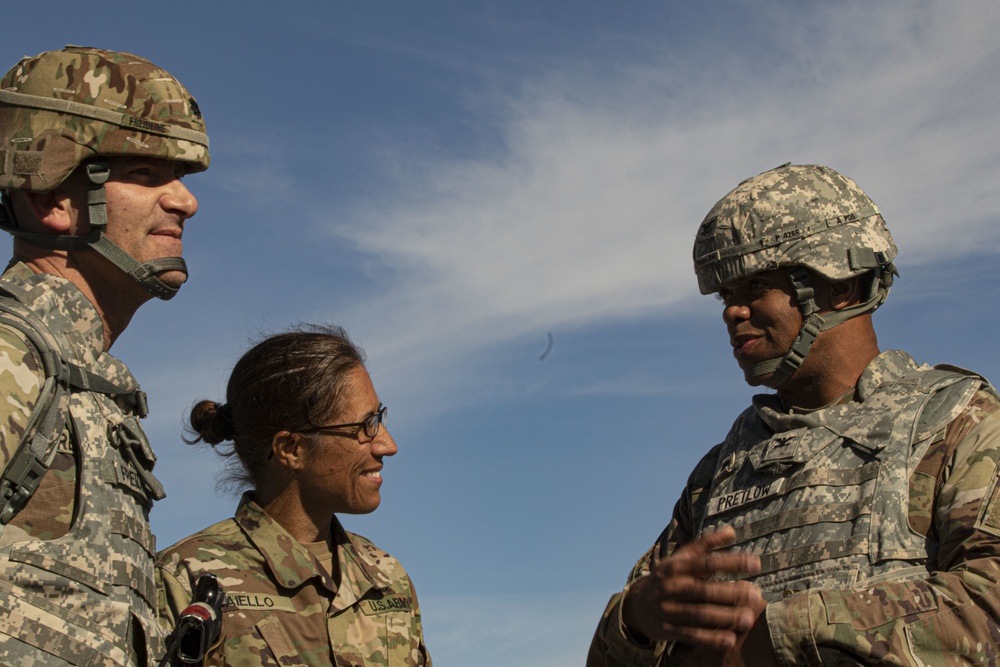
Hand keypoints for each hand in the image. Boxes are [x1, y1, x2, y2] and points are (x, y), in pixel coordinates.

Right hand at [621, 525, 761, 650]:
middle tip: (755, 595)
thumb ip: (705, 545)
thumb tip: (731, 531)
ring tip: (748, 619)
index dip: (732, 562)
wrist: (637, 606)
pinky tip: (729, 640)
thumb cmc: (667, 579)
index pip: (706, 562)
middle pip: (704, 590)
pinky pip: (691, 636)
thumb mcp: (679, 559)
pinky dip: (710, 639)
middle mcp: (672, 587)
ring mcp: (669, 610)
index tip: (756, 563)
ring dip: (726, 617)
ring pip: (700, 614)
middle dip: (731, 592)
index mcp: (676, 567)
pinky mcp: (668, 630)